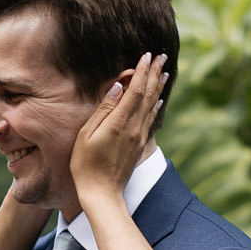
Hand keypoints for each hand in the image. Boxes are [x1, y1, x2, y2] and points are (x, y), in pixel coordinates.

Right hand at [70, 52, 166, 196]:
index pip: (135, 90)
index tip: (147, 55)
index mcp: (119, 123)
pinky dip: (156, 105)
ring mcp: (139, 137)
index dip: (142, 71)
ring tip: (164, 71)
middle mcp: (134, 128)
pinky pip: (151, 119)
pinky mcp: (139, 144)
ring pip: (152, 105)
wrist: (102, 194)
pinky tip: (159, 98)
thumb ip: (104, 109)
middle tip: (161, 55)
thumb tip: (118, 87)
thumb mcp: (86, 135)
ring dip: (158, 86)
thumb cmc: (86, 165)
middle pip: (148, 95)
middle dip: (154, 73)